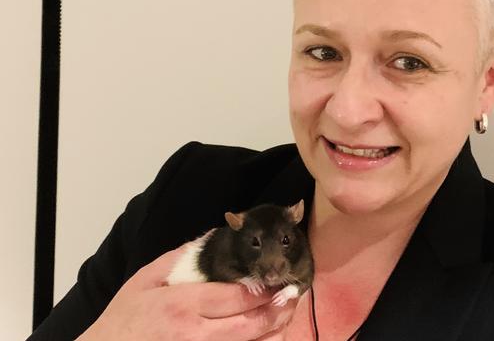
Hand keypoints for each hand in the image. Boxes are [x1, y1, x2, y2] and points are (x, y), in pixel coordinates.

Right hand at [76, 245, 296, 340]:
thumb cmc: (125, 317)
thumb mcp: (147, 278)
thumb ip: (181, 257)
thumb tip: (212, 238)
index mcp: (184, 305)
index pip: (237, 297)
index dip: (265, 289)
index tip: (280, 279)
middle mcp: (196, 333)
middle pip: (251, 323)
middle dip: (277, 308)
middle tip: (293, 294)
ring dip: (274, 330)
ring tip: (287, 313)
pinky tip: (269, 336)